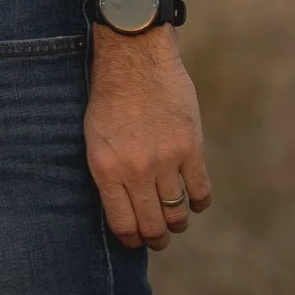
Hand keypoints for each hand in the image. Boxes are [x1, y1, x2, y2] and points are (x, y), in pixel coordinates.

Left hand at [85, 27, 211, 249]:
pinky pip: (200, 192)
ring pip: (177, 213)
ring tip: (174, 219)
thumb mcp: (94, 135)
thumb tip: (122, 207)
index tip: (135, 239)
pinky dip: (198, 202)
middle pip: (153, 226)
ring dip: (177, 222)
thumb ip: (108, 172)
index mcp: (105, 168)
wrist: (133, 55)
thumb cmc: (108, 94)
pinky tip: (193, 199)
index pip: (123, 224)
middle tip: (158, 238)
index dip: (131, 239)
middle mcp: (135, 170)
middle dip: (156, 238)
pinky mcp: (191, 148)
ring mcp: (165, 160)